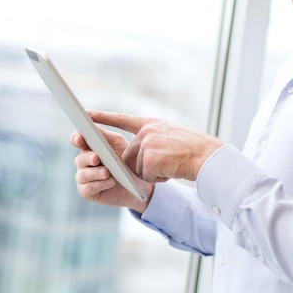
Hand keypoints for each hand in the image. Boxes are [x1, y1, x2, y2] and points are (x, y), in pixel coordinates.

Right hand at [70, 125, 153, 213]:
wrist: (138, 183)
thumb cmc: (126, 159)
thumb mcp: (117, 142)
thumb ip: (103, 134)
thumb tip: (90, 118)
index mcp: (89, 146)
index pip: (77, 140)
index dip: (76, 138)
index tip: (80, 137)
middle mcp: (84, 162)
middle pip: (80, 158)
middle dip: (88, 157)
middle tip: (96, 158)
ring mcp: (84, 177)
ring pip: (83, 174)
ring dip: (95, 172)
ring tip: (107, 172)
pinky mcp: (88, 192)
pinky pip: (88, 188)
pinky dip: (100, 184)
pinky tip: (111, 181)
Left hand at [88, 110, 223, 182]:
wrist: (207, 157)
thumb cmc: (195, 149)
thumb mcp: (172, 136)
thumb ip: (153, 138)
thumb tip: (139, 153)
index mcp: (152, 123)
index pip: (121, 119)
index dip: (103, 117)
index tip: (86, 115)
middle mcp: (146, 130)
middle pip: (129, 155)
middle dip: (143, 165)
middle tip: (166, 162)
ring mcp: (146, 143)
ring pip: (135, 167)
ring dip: (152, 172)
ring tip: (171, 164)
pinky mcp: (148, 158)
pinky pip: (144, 176)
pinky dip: (157, 178)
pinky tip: (170, 170)